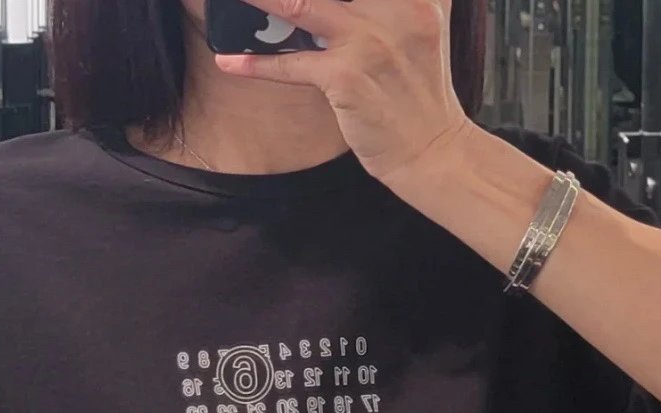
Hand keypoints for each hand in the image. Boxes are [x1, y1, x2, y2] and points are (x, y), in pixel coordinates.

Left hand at [216, 0, 468, 187]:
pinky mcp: (346, 77)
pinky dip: (256, 64)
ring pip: (301, 5)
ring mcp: (369, 42)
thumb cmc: (420, 89)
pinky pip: (291, 65)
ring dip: (261, 0)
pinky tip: (229, 60)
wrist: (431, 149)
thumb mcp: (425, 23)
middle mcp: (397, 8)